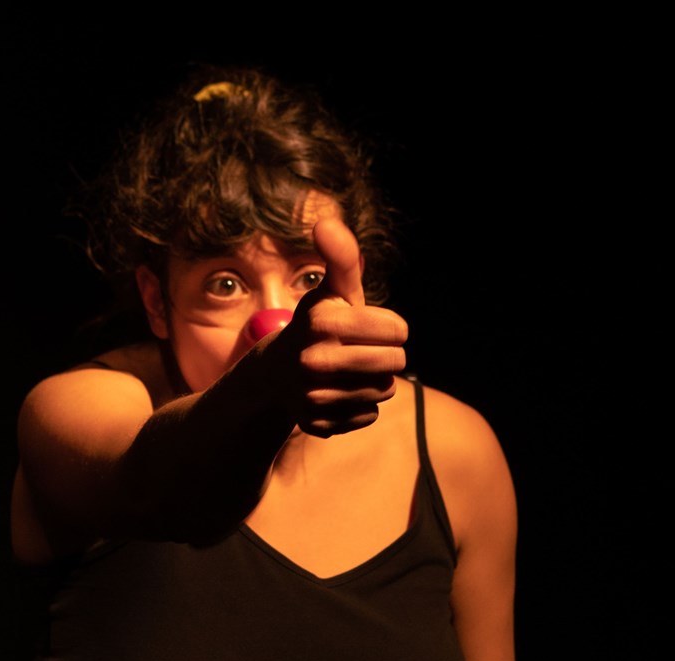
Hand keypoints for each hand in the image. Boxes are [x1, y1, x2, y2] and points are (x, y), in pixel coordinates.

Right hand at [278, 200, 407, 436]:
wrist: (275, 372)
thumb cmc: (317, 324)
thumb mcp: (332, 289)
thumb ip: (341, 257)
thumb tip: (324, 221)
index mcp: (323, 321)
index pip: (399, 330)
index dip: (389, 327)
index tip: (367, 326)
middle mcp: (314, 360)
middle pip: (396, 363)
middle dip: (385, 354)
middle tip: (359, 350)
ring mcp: (314, 396)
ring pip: (384, 391)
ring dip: (374, 380)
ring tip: (347, 371)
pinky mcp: (318, 425)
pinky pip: (368, 416)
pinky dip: (360, 406)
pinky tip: (338, 394)